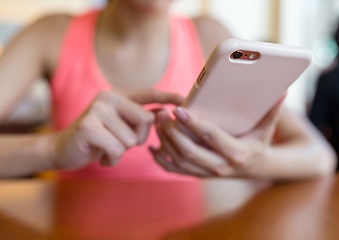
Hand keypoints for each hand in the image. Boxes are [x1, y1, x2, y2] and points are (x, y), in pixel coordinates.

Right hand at [50, 89, 183, 169]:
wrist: (63, 150)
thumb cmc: (98, 139)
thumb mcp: (121, 126)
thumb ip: (140, 117)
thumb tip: (164, 111)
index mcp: (119, 95)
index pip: (149, 93)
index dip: (168, 96)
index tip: (185, 99)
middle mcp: (108, 98)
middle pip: (146, 120)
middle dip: (139, 138)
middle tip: (121, 142)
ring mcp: (97, 110)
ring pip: (131, 139)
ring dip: (122, 151)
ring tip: (107, 148)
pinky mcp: (89, 127)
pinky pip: (117, 150)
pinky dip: (112, 160)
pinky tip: (101, 156)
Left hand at [150, 95, 285, 177]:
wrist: (258, 170)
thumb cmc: (260, 143)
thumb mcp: (266, 128)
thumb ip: (271, 110)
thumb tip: (282, 90)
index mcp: (237, 153)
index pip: (211, 136)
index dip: (194, 123)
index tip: (178, 109)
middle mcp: (221, 168)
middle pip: (190, 152)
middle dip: (173, 133)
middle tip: (161, 114)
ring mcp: (208, 174)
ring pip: (180, 161)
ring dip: (165, 143)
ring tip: (157, 123)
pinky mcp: (200, 176)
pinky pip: (176, 171)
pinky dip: (162, 160)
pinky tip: (153, 146)